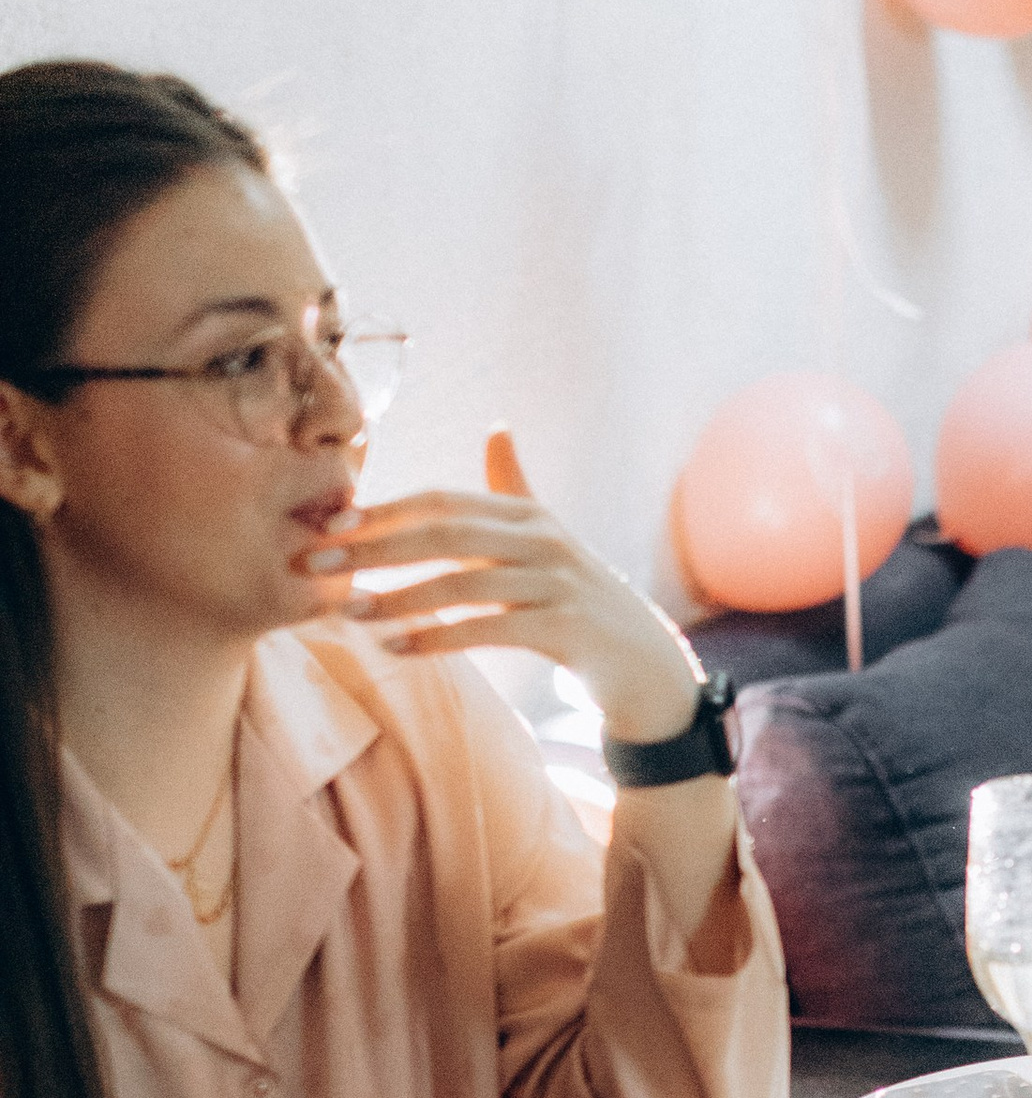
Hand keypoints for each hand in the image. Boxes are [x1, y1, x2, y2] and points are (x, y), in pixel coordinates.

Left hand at [300, 432, 703, 744]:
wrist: (648, 671)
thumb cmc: (585, 604)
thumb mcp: (552, 541)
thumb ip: (517, 488)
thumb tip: (497, 427)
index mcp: (529, 515)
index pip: (443, 501)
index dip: (384, 510)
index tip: (329, 524)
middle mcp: (544, 541)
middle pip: (445, 533)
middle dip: (374, 546)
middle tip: (315, 561)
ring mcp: (559, 584)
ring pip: (462, 582)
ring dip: (398, 597)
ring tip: (347, 611)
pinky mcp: (568, 630)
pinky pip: (490, 628)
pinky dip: (438, 638)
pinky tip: (396, 648)